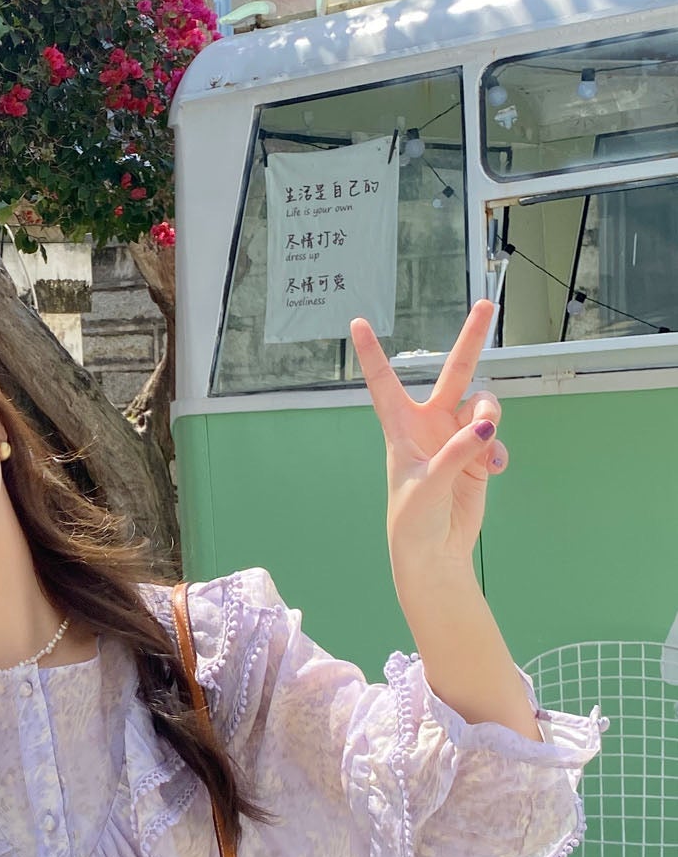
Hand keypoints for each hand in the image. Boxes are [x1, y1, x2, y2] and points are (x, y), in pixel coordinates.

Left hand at [350, 299, 508, 592]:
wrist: (434, 553)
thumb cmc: (414, 521)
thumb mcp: (428, 486)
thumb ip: (456, 454)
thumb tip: (485, 428)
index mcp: (402, 428)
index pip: (384, 383)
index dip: (372, 353)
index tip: (358, 322)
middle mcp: (430, 425)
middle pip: (454, 372)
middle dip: (471, 339)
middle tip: (487, 303)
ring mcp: (456, 438)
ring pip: (484, 406)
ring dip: (490, 418)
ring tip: (487, 445)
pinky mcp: (478, 457)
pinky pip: (496, 439)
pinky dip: (499, 451)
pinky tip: (494, 470)